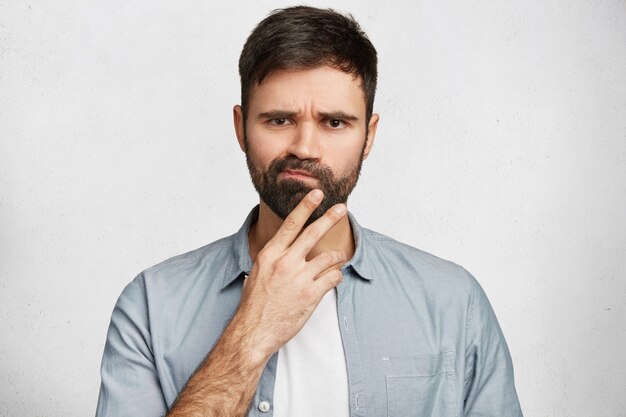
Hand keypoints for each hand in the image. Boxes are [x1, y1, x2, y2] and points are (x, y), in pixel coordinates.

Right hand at [233, 189, 347, 358]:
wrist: (254, 332)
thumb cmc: (254, 305)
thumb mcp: (257, 274)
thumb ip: (273, 259)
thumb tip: (283, 249)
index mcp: (270, 255)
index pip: (291, 224)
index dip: (305, 207)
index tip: (316, 194)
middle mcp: (285, 263)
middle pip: (312, 233)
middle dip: (330, 218)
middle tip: (341, 208)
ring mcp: (299, 278)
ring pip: (329, 258)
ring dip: (337, 258)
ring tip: (338, 259)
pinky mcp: (311, 295)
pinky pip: (333, 278)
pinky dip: (336, 276)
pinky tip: (332, 279)